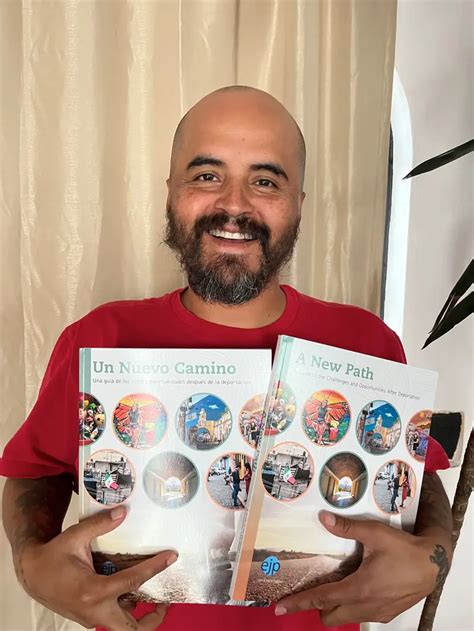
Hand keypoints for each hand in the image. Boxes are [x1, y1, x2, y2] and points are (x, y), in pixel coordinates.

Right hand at [17, 505, 177, 629]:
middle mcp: (94, 610)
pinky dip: (125, 605)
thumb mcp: (75, 536)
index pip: (132, 581)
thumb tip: (122, 512)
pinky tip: (131, 586)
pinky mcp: (89, 616)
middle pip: (132, 630)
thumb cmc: (52, 556)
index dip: (155, 568)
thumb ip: (100, 524)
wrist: (32, 574)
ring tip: (154, 592)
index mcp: (93, 591)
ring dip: (140, 613)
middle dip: (153, 619)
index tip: (170, 557)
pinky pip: (113, 616)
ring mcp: (91, 617)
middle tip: (166, 601)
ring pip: (123, 625)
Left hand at [275, 511, 440, 625]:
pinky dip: (352, 607)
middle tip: (312, 589)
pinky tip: (357, 588)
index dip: (298, 602)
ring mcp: (377, 613)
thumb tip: (323, 518)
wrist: (433, 565)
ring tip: (334, 586)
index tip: (280, 607)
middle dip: (317, 607)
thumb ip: (347, 528)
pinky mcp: (387, 614)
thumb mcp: (375, 534)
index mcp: (358, 588)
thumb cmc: (404, 550)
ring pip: (346, 617)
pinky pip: (361, 615)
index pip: (321, 598)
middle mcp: (365, 605)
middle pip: (329, 616)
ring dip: (335, 607)